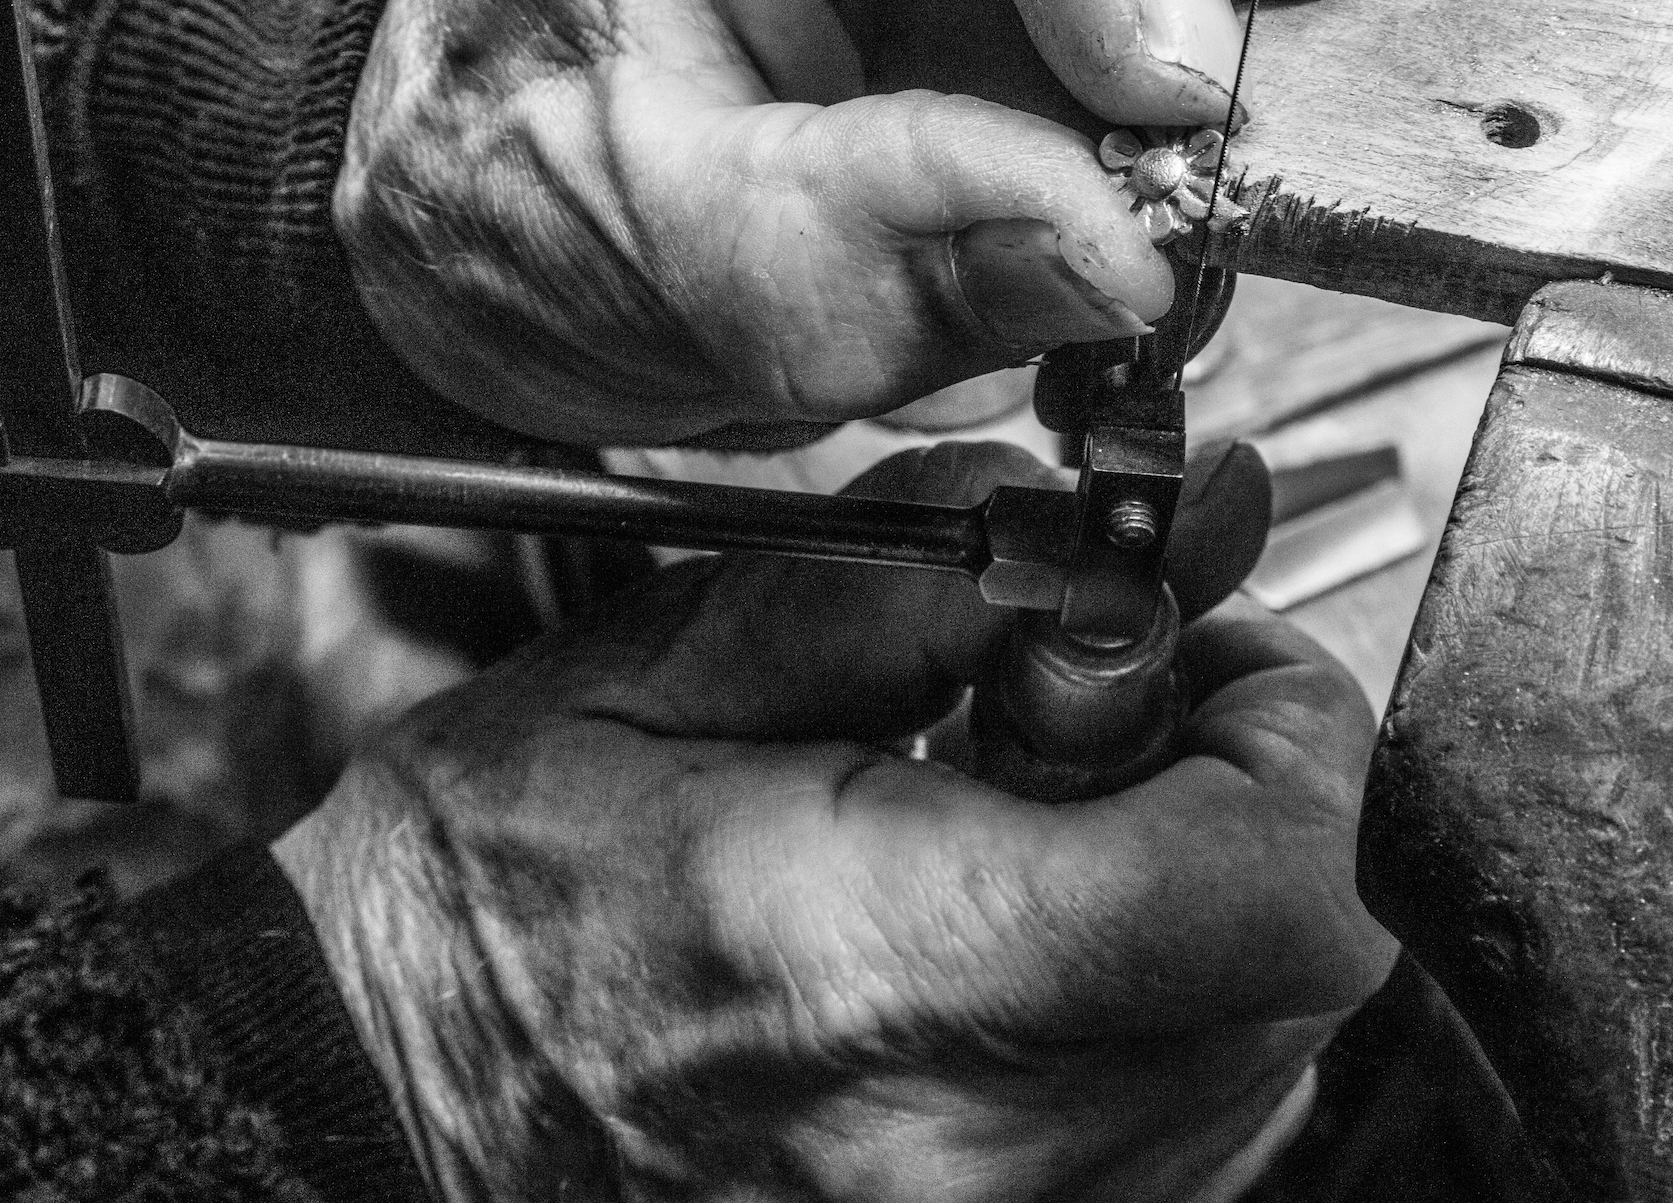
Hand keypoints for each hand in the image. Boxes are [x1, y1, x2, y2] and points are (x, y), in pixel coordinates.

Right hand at [274, 443, 1396, 1202]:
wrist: (370, 1113)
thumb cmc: (480, 902)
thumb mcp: (661, 666)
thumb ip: (916, 584)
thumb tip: (1117, 531)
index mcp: (880, 962)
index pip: (1276, 883)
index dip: (1287, 730)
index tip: (1183, 651)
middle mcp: (968, 1146)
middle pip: (1302, 972)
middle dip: (1248, 800)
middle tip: (1092, 724)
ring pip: (1264, 1057)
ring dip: (1202, 908)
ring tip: (1021, 842)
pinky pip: (1181, 1131)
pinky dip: (1150, 1014)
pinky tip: (1001, 947)